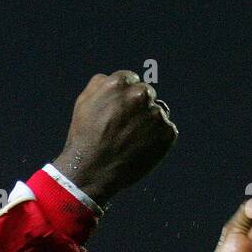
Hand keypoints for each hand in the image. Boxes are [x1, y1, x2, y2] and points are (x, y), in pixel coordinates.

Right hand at [52, 71, 177, 205]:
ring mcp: (155, 114)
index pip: (130, 80)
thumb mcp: (83, 103)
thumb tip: (116, 78)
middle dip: (137, 107)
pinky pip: (166, 130)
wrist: (92, 172)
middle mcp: (140, 95)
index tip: (117, 112)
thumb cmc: (84, 138)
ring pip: (156, 112)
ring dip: (147, 123)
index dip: (123, 97)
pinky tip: (140, 149)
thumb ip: (101, 84)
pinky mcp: (167, 133)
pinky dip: (156, 138)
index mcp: (119, 84)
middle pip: (146, 94)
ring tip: (129, 141)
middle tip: (123, 128)